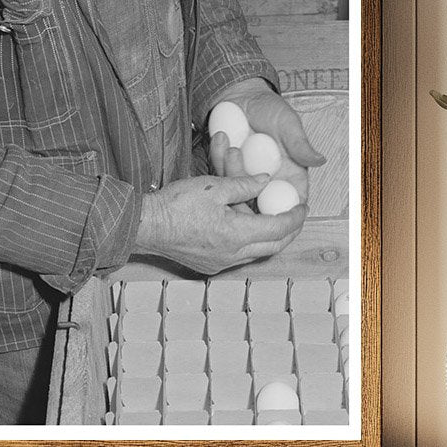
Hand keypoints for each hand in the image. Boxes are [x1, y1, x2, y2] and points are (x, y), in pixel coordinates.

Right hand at [134, 174, 307, 275]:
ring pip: (255, 252)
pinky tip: (240, 226)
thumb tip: (264, 181)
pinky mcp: (208, 265)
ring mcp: (220, 263)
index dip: (294, 217)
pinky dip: (246, 241)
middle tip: (293, 218)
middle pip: (272, 246)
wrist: (144, 225)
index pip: (278, 229)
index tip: (302, 207)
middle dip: (287, 232)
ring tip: (267, 218)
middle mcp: (232, 254)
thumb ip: (243, 184)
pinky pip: (237, 255)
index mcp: (236, 235)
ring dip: (265, 236)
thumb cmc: (174, 205)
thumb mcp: (213, 186)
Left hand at [208, 81, 324, 203]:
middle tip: (236, 154)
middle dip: (243, 183)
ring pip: (235, 189)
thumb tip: (319, 160)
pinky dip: (217, 157)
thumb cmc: (268, 108)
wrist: (242, 96)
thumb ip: (300, 144)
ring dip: (228, 167)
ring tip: (230, 141)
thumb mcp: (288, 123)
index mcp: (288, 175)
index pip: (288, 203)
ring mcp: (245, 176)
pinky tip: (221, 138)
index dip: (282, 212)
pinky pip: (218, 173)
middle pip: (256, 201)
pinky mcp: (226, 170)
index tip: (267, 204)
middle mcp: (267, 180)